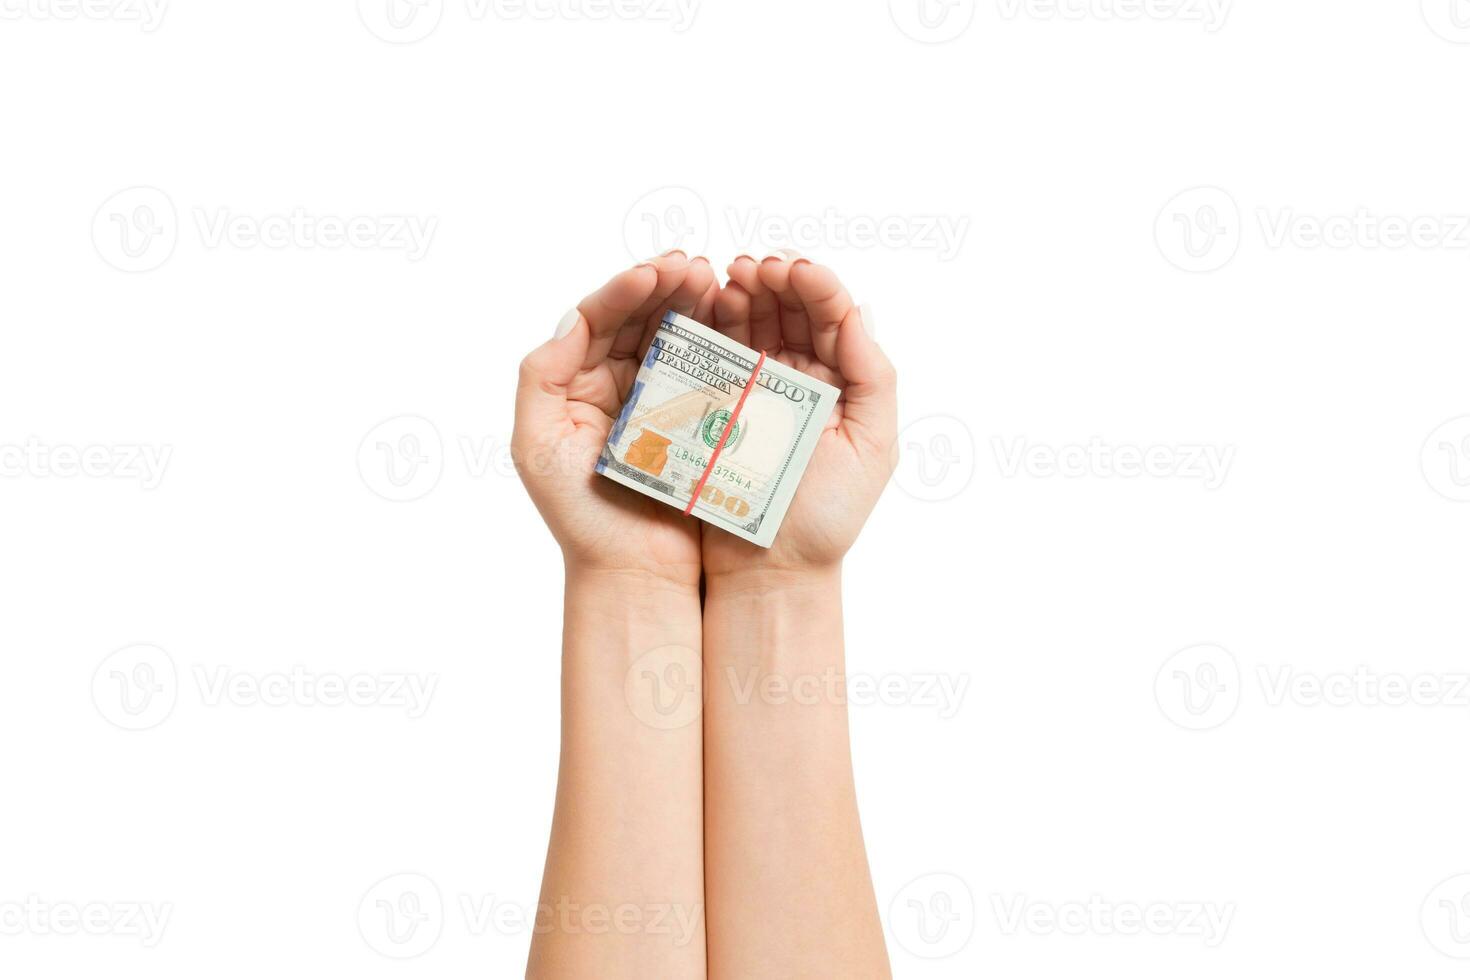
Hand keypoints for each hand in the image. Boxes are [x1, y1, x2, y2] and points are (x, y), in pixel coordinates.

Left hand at [512, 252, 717, 586]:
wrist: (635, 574)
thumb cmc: (580, 519)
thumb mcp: (536, 446)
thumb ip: (540, 378)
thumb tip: (574, 318)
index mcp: (575, 383)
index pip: (597, 319)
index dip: (624, 290)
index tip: (654, 274)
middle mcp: (616, 383)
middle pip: (639, 317)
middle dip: (665, 286)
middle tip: (694, 266)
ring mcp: (658, 400)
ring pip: (674, 335)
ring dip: (694, 304)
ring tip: (717, 281)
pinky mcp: (697, 421)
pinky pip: (706, 370)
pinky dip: (719, 341)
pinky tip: (735, 320)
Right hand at [703, 253, 896, 579]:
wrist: (769, 570)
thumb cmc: (826, 519)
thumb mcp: (872, 447)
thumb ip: (873, 377)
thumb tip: (860, 310)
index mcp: (841, 381)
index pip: (831, 316)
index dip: (814, 285)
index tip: (793, 269)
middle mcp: (799, 378)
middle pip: (788, 309)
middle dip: (774, 280)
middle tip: (754, 266)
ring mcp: (754, 389)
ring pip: (749, 323)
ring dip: (741, 294)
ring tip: (731, 278)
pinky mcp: (713, 406)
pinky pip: (712, 355)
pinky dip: (710, 324)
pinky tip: (707, 306)